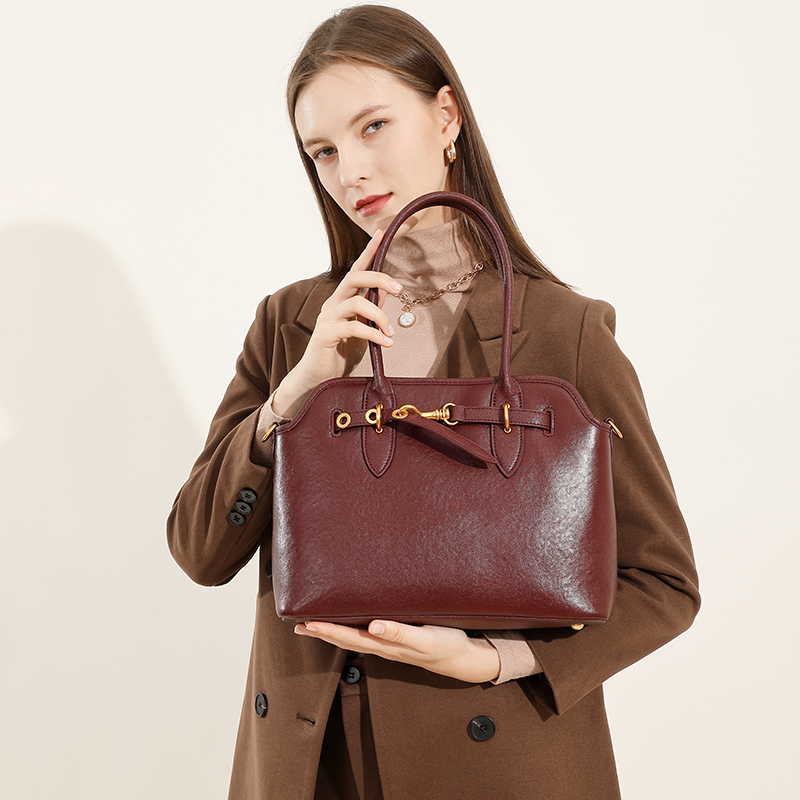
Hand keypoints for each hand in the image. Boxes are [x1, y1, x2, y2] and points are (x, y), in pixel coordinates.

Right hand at [272, 230, 401, 417]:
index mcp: (342, 300)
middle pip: (353, 278)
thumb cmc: (340, 353)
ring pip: (356, 302)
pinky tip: (385, 343)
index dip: (367, 252)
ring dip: (379, 316)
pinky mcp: (325, 335)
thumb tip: (387, 289)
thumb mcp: (362, 329)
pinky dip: (373, 334)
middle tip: (398, 286)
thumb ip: (371, 309)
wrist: (317, 378)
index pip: (356, 270)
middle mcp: (332, 304)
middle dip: (377, 277)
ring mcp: (327, 318)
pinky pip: (353, 327)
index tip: (380, 233)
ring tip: (391, 333)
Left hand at [294, 619, 500, 683]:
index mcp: (386, 644)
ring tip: (313, 626)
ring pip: (353, 639)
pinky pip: (366, 637)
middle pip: (345, 640)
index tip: (308, 622)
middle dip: (322, 633)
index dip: (328, 630)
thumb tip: (373, 627)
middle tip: (298, 625)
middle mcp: (383, 646)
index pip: (349, 637)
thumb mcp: (425, 639)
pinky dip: (350, 631)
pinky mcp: (396, 641)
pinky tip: (348, 625)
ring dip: (332, 634)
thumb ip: (400, 632)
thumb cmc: (446, 645)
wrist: (463, 658)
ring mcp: (388, 646)